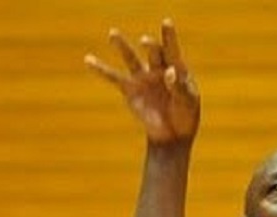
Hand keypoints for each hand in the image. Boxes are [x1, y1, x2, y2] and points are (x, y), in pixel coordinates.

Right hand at [86, 19, 199, 144]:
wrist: (172, 134)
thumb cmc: (185, 115)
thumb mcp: (187, 102)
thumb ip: (179, 88)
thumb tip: (170, 73)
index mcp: (176, 68)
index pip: (172, 49)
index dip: (169, 36)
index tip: (166, 23)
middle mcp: (158, 68)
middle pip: (153, 52)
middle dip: (150, 47)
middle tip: (146, 42)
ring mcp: (142, 77)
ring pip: (131, 59)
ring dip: (122, 46)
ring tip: (113, 34)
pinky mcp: (129, 89)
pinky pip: (113, 78)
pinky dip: (100, 69)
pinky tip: (88, 60)